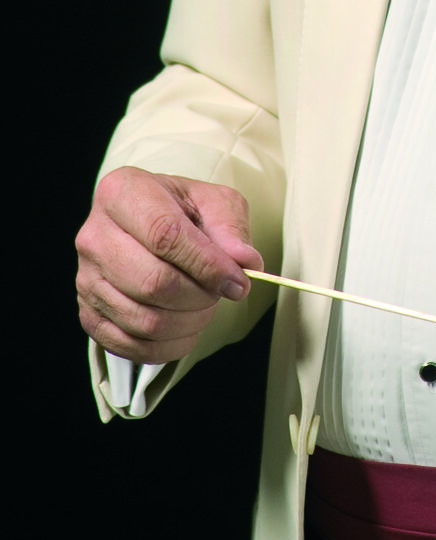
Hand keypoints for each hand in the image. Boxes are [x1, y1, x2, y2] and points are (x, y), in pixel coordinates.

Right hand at [76, 167, 262, 364]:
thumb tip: (245, 262)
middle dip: (200, 296)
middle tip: (223, 292)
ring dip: (188, 323)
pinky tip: (187, 329)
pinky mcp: (88, 313)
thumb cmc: (182, 210)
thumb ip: (231, 228)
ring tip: (207, 307)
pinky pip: (129, 346)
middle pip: (152, 282)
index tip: (238, 281)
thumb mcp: (214, 201)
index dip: (207, 264)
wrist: (149, 224)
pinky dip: (168, 347)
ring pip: (143, 319)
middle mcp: (94, 235)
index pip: (165, 235)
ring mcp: (86, 278)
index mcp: (122, 192)